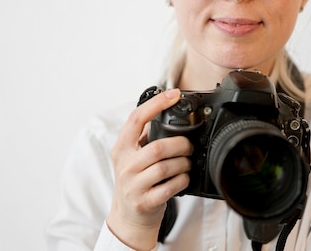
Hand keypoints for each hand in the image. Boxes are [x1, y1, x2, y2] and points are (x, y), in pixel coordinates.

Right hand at [107, 88, 192, 249]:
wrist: (128, 216)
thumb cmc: (135, 181)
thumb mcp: (132, 156)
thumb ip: (144, 137)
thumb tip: (165, 111)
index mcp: (122, 148)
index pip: (136, 119)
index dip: (156, 104)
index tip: (173, 94)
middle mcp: (125, 165)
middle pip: (158, 147)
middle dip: (180, 145)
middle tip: (189, 146)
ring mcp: (133, 185)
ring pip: (166, 167)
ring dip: (183, 164)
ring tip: (187, 163)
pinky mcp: (145, 201)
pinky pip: (170, 187)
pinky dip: (182, 181)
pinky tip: (183, 178)